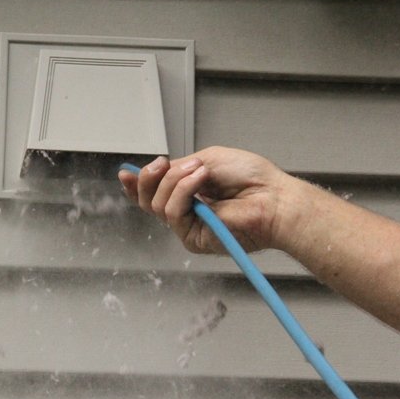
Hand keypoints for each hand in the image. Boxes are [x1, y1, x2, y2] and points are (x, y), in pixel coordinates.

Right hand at [118, 146, 295, 253]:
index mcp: (188, 192)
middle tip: (161, 164)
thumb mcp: (207, 160)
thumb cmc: (251, 178)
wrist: (273, 198)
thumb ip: (178, 168)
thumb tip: (155, 171)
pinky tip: (201, 180)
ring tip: (200, 171)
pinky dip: (183, 192)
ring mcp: (188, 226)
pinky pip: (173, 213)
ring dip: (175, 181)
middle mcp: (185, 211)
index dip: (136, 183)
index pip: (153, 192)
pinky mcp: (193, 238)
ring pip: (157, 205)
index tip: (125, 173)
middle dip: (148, 178)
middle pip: (147, 200)